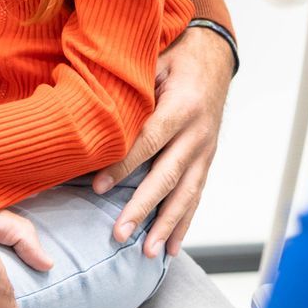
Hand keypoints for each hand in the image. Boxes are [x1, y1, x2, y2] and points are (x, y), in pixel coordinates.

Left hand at [90, 24, 231, 256]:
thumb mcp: (154, 61)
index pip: (149, 140)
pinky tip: (170, 248)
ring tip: (148, 253)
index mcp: (181, 105)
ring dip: (166, 225)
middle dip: (143, 207)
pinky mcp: (206, 160)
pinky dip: (184, 223)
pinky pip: (196, 196)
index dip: (124, 165)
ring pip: (186, 193)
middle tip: (120, 233)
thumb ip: (132, 87)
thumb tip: (93, 111)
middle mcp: (197, 132)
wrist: (214, 54)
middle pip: (167, 175)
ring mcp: (205, 149)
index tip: (98, 186)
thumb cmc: (176, 55)